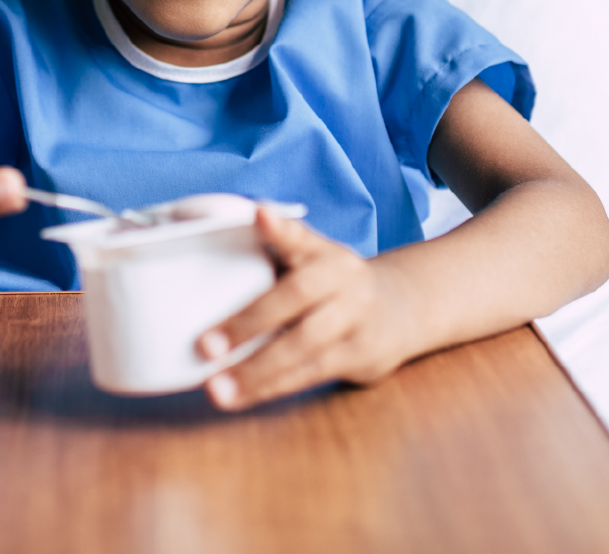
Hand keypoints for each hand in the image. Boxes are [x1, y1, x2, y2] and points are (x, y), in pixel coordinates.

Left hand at [196, 208, 408, 410]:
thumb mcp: (314, 258)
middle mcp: (344, 279)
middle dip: (248, 323)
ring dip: (257, 371)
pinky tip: (245, 394)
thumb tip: (216, 251)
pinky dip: (275, 385)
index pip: (301, 236)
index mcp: (325, 251)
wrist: (404, 309)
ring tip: (217, 389)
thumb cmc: (335, 283)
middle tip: (205, 346)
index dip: (281, 229)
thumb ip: (275, 252)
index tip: (259, 214)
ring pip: (304, 346)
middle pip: (296, 297)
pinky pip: (311, 373)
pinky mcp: (360, 355)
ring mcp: (356, 318)